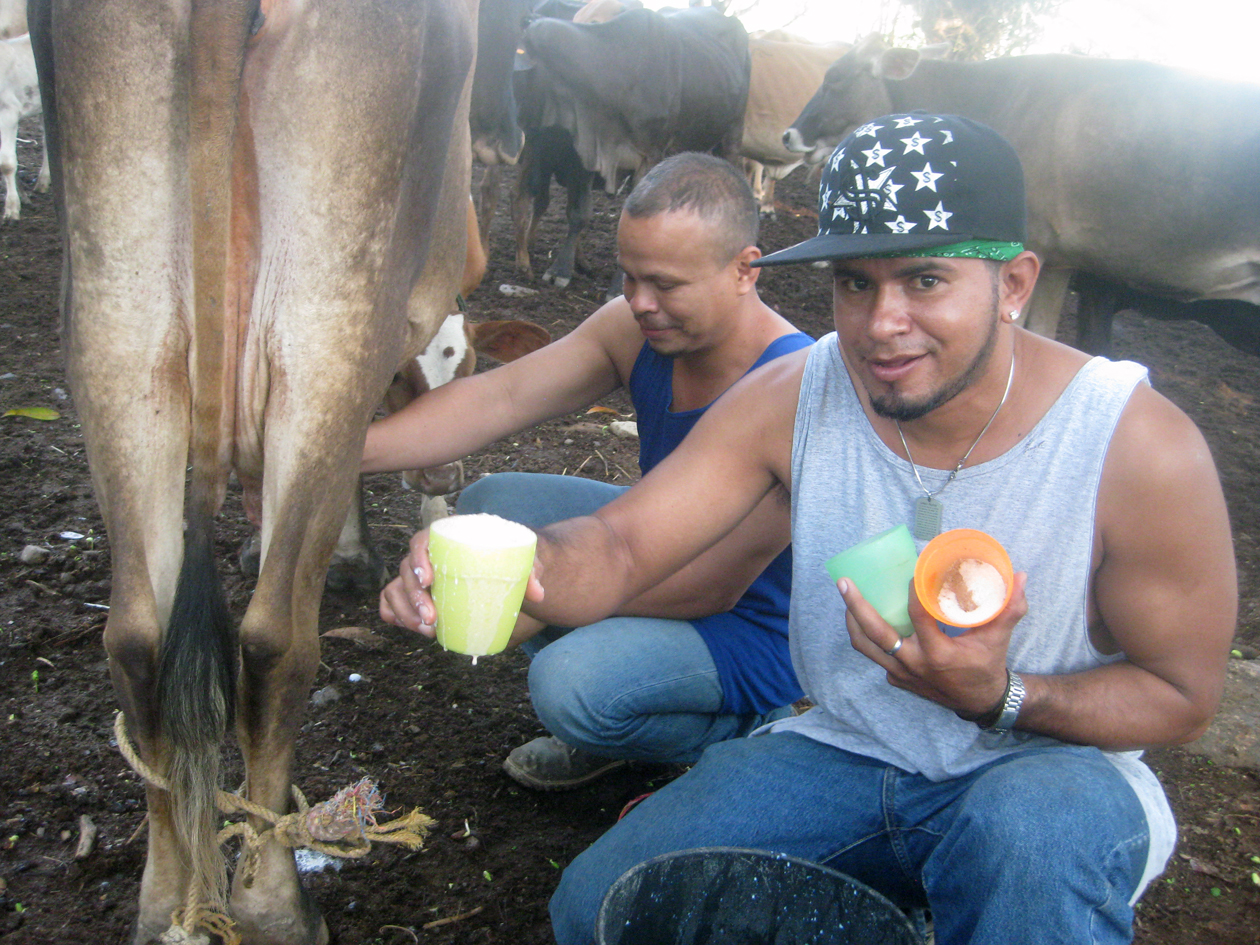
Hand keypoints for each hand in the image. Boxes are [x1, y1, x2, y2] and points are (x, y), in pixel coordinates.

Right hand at [378, 527, 545, 638]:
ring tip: (426, 630)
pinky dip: (394, 614)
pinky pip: (392, 601)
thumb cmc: (508, 559)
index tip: (428, 579)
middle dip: (413, 597)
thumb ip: (530, 572)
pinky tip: (407, 627)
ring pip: (396, 589)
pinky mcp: (418, 594)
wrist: (503, 569)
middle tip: (431, 618)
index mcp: (447, 539)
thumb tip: (537, 595)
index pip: (421, 541)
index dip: (418, 559)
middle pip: (406, 570)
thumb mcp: (521, 560)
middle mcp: (428, 556)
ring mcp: (419, 576)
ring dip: (405, 611)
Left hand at [836, 572, 1028, 718]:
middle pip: (874, 634)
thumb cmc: (987, 666)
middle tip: (844, 582)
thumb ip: (1009, 608)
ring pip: (866, 647)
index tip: (910, 571)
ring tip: (848, 595)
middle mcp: (913, 665)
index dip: (912, 591)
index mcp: (937, 654)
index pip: (917, 616)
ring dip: (853, 621)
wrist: (979, 703)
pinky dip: (868, 636)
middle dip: (856, 606)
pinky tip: (865, 615)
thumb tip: (1020, 576)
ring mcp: (901, 674)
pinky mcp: (896, 679)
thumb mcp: (998, 638)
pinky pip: (875, 655)